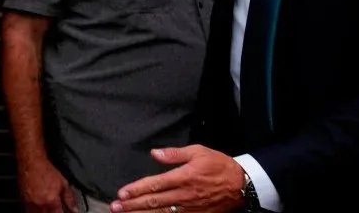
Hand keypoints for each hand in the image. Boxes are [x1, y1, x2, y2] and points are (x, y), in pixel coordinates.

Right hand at [18, 158, 78, 212]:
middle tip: (55, 209)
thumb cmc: (46, 170)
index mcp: (52, 201)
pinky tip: (40, 206)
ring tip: (47, 207)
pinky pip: (29, 211)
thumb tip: (74, 209)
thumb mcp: (63, 183)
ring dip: (44, 212)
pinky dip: (35, 211)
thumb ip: (69, 198)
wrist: (31, 162)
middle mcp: (40, 204)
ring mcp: (30, 204)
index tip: (64, 211)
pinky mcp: (23, 201)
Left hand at [111, 146, 243, 212]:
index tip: (121, 193)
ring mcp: (190, 208)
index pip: (154, 185)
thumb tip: (154, 153)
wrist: (242, 184)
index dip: (136, 190)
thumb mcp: (198, 152)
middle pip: (154, 202)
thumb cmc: (219, 165)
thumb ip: (174, 154)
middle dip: (132, 205)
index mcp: (183, 177)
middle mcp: (184, 195)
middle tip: (115, 207)